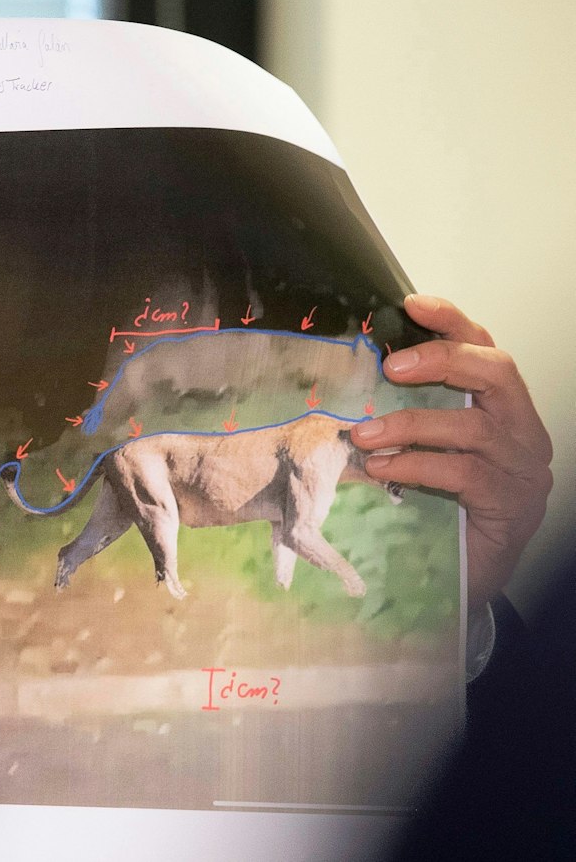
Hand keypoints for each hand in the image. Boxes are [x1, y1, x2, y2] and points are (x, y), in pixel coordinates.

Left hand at [351, 294, 553, 607]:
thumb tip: (352, 375)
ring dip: (411, 423)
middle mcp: (524, 431)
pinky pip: (465, 473)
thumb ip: (410, 411)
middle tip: (391, 366)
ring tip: (363, 434)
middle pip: (497, 373)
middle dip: (443, 360)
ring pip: (474, 427)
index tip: (411, 302)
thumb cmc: (444, 503)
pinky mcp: (512, 505)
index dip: (453, 322)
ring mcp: (524, 469)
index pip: (487, 349)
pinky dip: (418, 465)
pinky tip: (384, 468)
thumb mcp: (427, 448)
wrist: (467, 576)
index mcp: (503, 408)